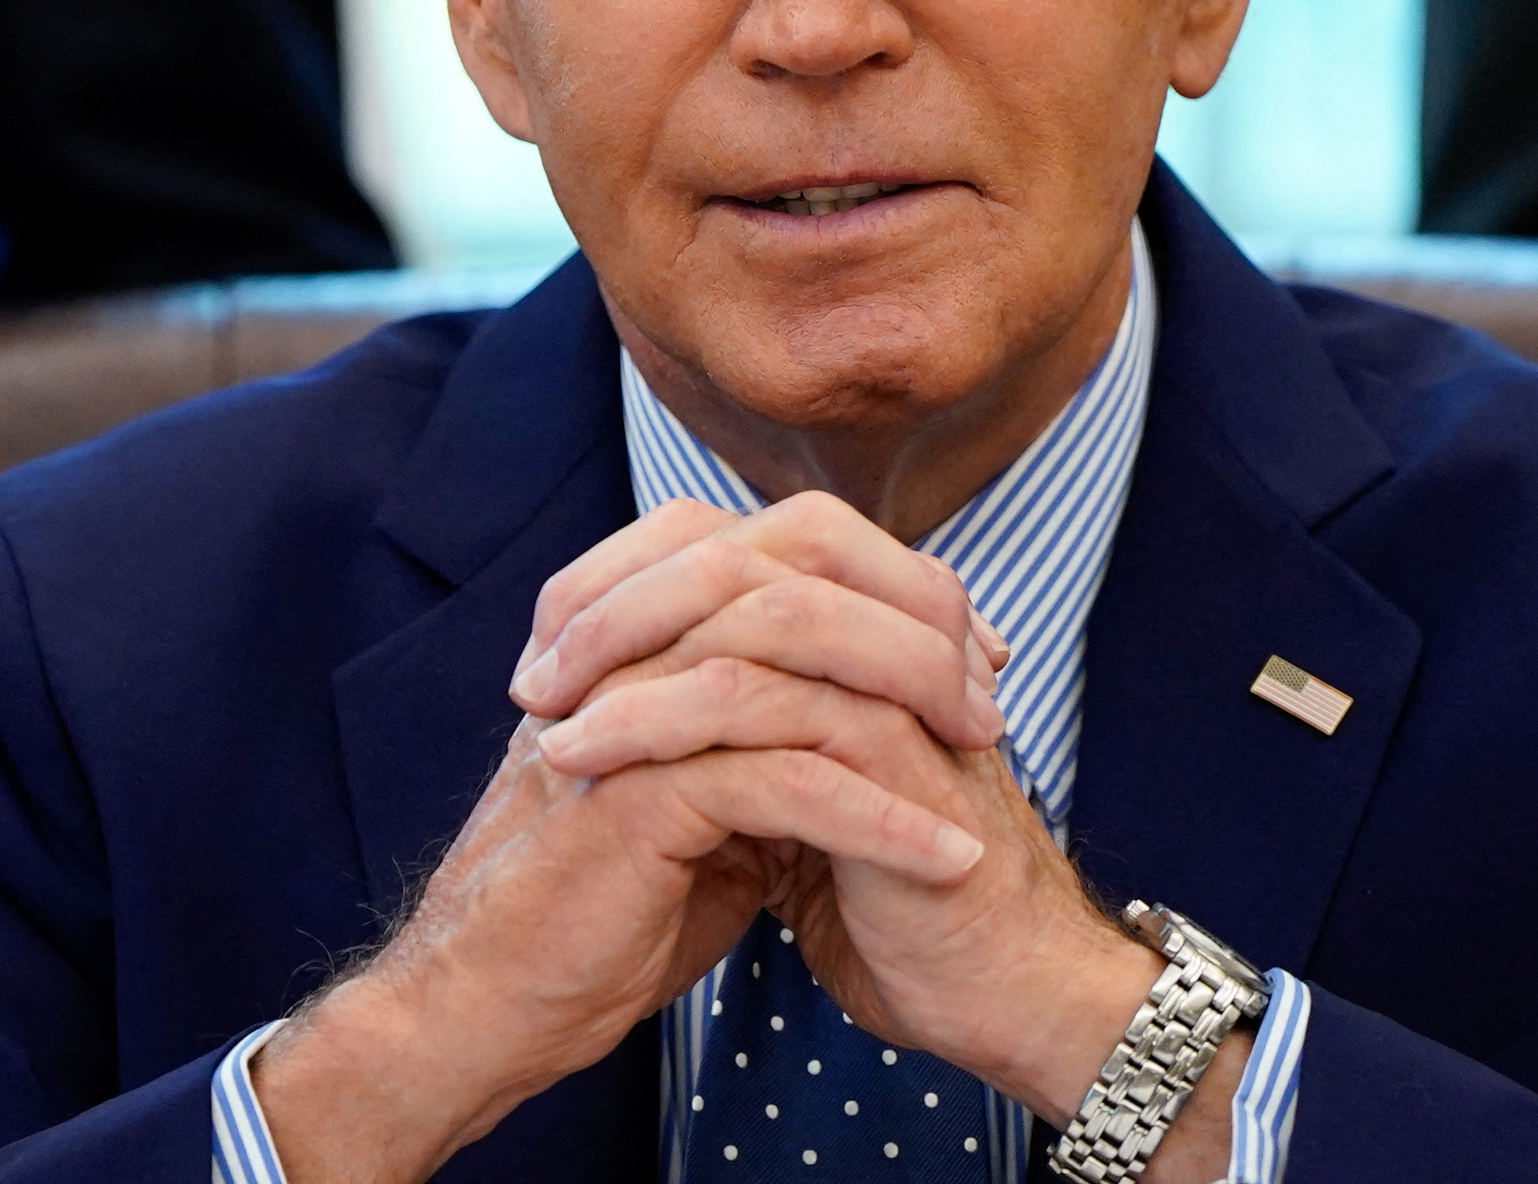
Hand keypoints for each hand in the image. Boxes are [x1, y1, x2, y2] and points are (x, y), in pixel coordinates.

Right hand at [251, 599, 986, 1180]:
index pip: (779, 544)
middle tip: (989, 694)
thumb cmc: (601, 906)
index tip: (970, 649)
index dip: (886, 579)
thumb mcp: (703, 793)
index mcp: (637, 627)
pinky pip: (783, 780)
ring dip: (909, 708)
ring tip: (986, 758)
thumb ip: (760, 726)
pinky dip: (876, 817)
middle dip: (910, 623)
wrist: (495, 1004)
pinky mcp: (635, 795)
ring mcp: (624, 710)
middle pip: (794, 573)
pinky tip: (946, 853)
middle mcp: (625, 646)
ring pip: (794, 663)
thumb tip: (868, 688)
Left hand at [526, 493, 1241, 1173]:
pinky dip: (663, 723)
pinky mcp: (901, 761)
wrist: (1001, 996)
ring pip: (756, 613)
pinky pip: (771, 707)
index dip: (633, 573)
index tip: (546, 641)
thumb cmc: (896, 904)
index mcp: (868, 632)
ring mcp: (904, 691)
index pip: (738, 540)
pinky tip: (593, 764)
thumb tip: (640, 688)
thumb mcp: (800, 798)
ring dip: (630, 654)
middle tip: (536, 666)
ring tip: (546, 717)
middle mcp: (891, 639)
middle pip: (746, 545)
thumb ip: (748, 730)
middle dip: (623, 594)